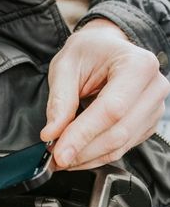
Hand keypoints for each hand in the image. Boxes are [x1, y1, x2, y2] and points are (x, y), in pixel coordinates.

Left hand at [40, 18, 169, 169]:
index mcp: (137, 65)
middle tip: (54, 157)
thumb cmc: (88, 52)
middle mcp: (153, 88)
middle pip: (118, 133)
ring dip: (86, 158)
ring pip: (119, 146)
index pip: (111, 110)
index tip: (59, 153)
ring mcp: (153, 108)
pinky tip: (76, 153)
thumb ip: (59, 101)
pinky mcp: (146, 124)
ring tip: (60, 157)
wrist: (106, 48)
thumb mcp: (65, 67)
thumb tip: (52, 134)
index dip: (83, 135)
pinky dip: (95, 156)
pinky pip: (121, 149)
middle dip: (82, 151)